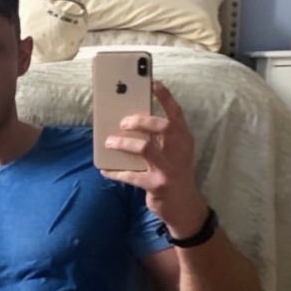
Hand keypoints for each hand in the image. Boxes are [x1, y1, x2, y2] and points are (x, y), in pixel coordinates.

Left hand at [101, 80, 207, 237]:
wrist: (185, 208)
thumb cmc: (175, 175)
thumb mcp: (176, 154)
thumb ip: (162, 139)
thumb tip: (131, 123)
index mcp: (184, 140)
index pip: (176, 113)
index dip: (164, 96)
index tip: (151, 82)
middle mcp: (179, 151)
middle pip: (162, 126)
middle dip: (140, 120)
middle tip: (123, 121)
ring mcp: (169, 169)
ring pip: (145, 148)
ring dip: (123, 143)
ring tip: (109, 141)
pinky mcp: (157, 185)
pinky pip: (131, 175)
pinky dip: (115, 172)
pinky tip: (105, 170)